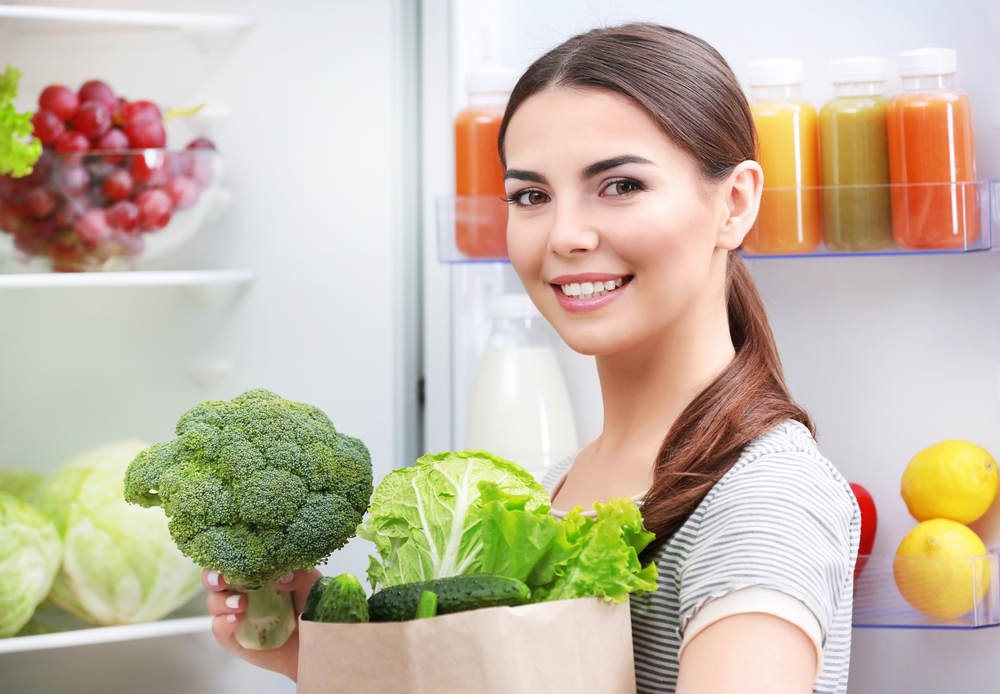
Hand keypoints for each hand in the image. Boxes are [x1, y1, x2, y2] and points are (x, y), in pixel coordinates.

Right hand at [203, 568, 322, 681]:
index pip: (235, 559)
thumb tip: (280, 575)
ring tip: (241, 604)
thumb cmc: (312, 610)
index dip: (227, 556)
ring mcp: (237, 614)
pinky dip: (223, 623)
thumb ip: (301, 576)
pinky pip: (219, 629)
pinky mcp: (235, 638)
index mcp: (258, 573)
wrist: (316, 643)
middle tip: (221, 581)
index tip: (229, 557)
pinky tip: (236, 619)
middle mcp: (243, 591)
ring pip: (214, 603)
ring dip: (221, 601)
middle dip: (212, 577)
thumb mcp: (312, 587)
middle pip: (216, 579)